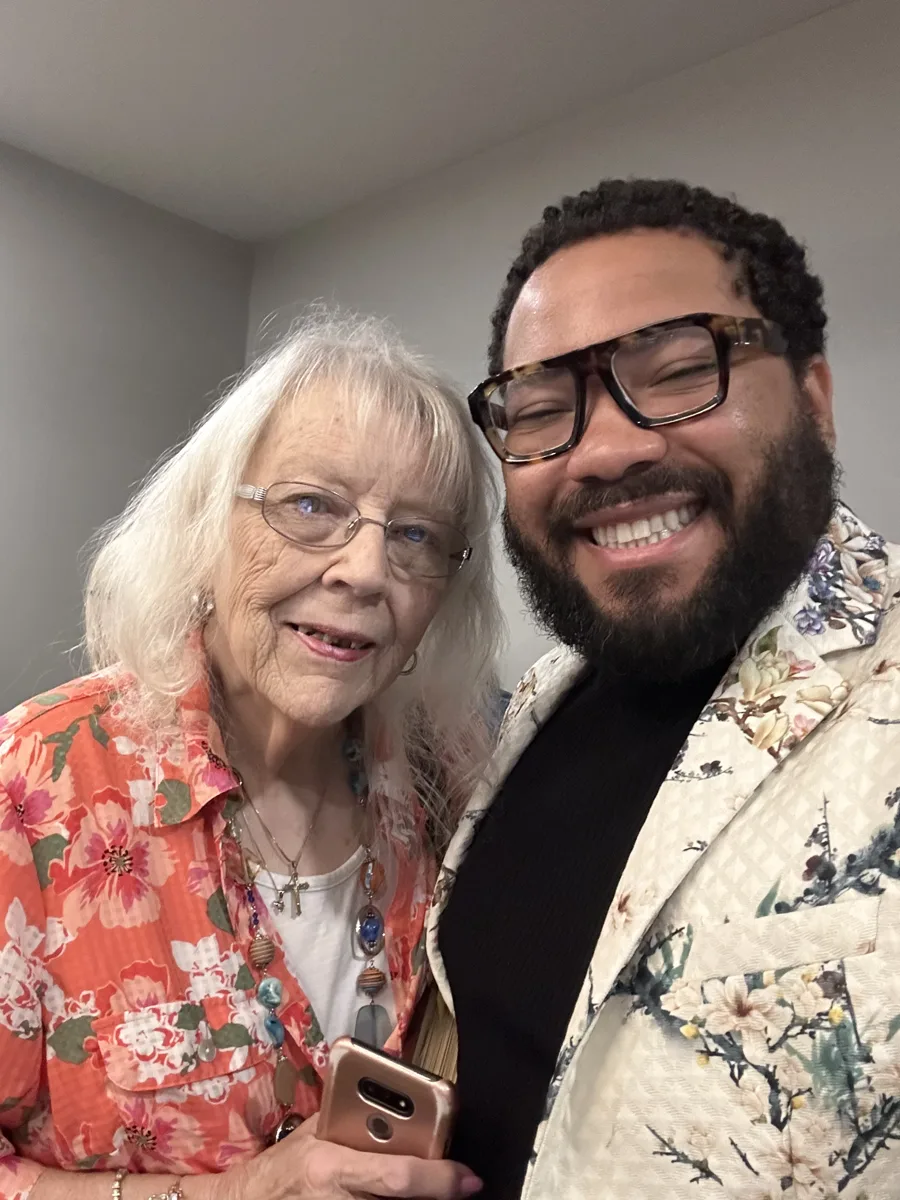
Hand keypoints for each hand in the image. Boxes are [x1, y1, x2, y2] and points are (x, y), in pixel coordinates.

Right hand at [212, 1114, 481, 1199]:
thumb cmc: (282, 1167)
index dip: (437, 1179)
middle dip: (435, 1190)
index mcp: (331, 1166)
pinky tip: (411, 1196)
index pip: (396, 1175)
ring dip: (417, 1199)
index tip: (468, 1176)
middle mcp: (337, 1199)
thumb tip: (392, 1078)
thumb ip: (350, 1111)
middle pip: (399, 1197)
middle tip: (464, 1184)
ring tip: (439, 1189)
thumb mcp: (312, 1133)